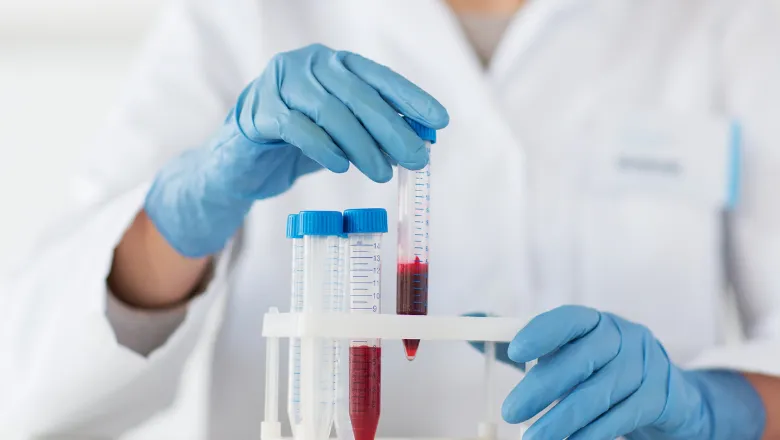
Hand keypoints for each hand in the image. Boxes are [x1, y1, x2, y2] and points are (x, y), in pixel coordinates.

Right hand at [145, 43, 447, 256]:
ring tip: (383, 173)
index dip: (411, 99)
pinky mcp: (259, 111)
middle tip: (417, 158)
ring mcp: (280, 84)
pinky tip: (341, 166)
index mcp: (332, 63)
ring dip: (363, 145)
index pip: (379, 77)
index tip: (439, 122)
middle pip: (359, 95)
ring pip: (332, 112)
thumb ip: (376, 132)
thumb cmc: (298, 145)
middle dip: (393, 129)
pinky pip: (298, 128)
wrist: (242, 163)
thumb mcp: (343, 137)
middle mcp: (307, 65)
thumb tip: (422, 141)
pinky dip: (324, 148)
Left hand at [500, 306, 764, 439]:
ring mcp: (644, 368)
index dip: (543, 332)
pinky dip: (589, 435)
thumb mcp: (562, 350)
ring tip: (531, 439)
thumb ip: (517, 338)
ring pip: (597, 395)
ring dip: (561, 421)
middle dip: (542, 388)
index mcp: (596, 322)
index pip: (569, 319)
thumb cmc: (597, 368)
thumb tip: (469, 322)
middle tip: (510, 411)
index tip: (515, 351)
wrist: (664, 394)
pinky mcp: (656, 399)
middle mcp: (623, 339)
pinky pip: (618, 419)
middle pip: (580, 360)